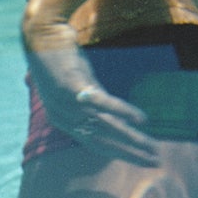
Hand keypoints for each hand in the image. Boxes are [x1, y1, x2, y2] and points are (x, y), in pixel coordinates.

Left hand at [21, 11, 159, 164]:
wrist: (42, 35)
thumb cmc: (62, 60)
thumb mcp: (80, 86)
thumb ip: (95, 102)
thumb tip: (115, 113)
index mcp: (66, 121)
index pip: (96, 145)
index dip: (120, 154)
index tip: (142, 159)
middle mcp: (66, 117)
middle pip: (103, 142)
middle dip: (130, 153)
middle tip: (154, 161)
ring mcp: (68, 103)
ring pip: (105, 126)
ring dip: (131, 138)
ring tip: (152, 146)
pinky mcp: (73, 85)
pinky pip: (102, 103)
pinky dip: (122, 111)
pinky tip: (141, 120)